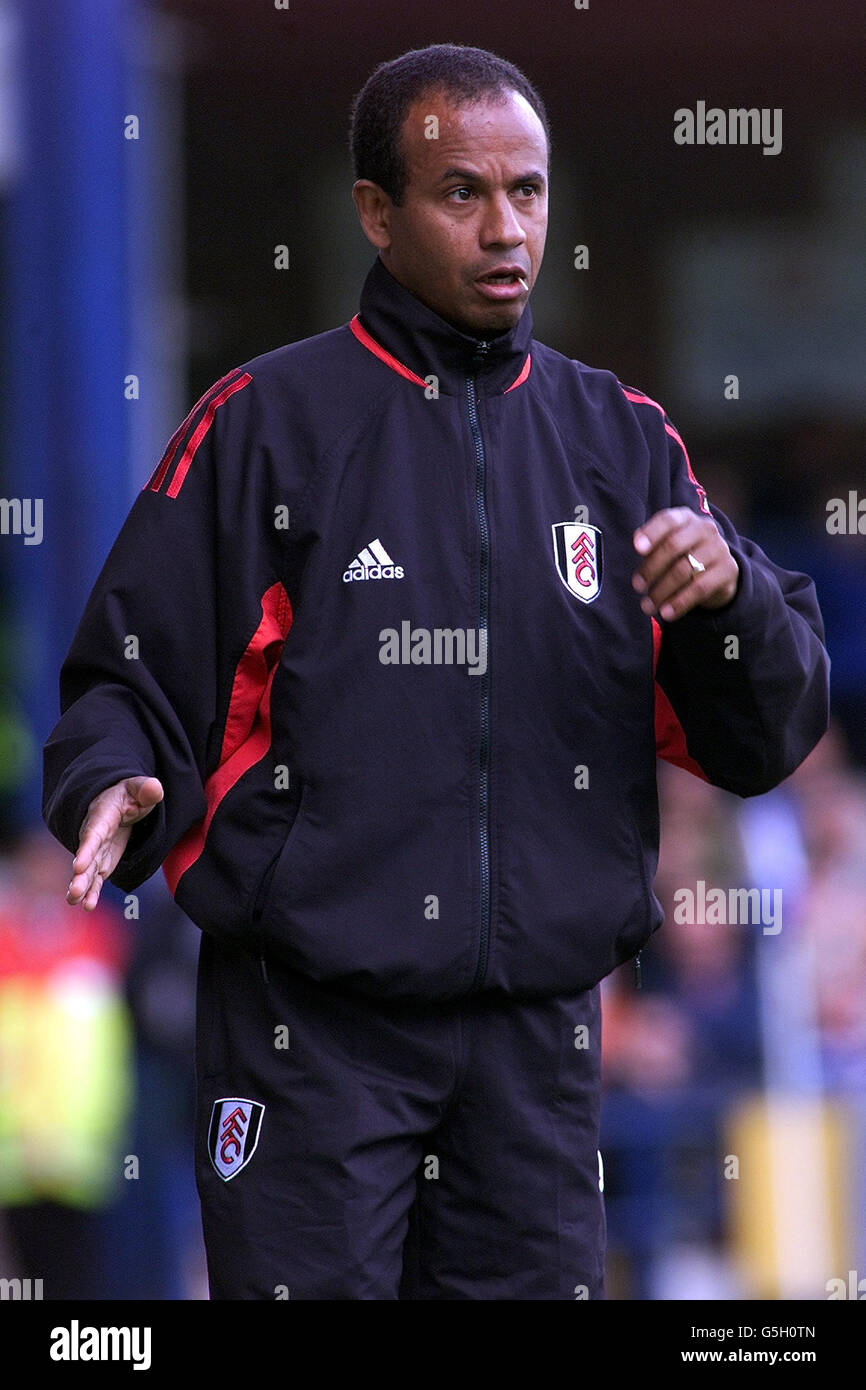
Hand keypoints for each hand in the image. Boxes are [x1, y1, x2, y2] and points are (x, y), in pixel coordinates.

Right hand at [67, 775, 163, 910]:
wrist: (119, 803)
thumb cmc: (129, 795)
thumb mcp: (138, 788)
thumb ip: (146, 789)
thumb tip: (155, 788)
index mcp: (101, 816)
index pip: (93, 834)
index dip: (86, 849)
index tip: (79, 865)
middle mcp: (94, 836)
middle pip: (87, 857)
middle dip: (80, 875)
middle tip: (75, 892)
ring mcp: (97, 851)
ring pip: (88, 871)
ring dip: (82, 886)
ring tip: (76, 901)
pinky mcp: (102, 863)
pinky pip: (96, 878)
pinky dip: (92, 891)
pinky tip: (87, 905)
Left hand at [632, 507, 738, 620]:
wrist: (718, 571)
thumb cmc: (682, 556)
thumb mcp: (667, 546)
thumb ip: (651, 546)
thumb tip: (638, 546)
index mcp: (685, 518)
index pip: (668, 520)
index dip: (652, 533)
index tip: (637, 549)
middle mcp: (704, 529)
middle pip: (674, 545)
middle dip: (652, 568)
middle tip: (637, 587)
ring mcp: (719, 548)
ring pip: (684, 570)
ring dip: (662, 591)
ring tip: (647, 605)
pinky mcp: (728, 569)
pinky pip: (700, 588)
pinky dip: (680, 603)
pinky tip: (666, 614)